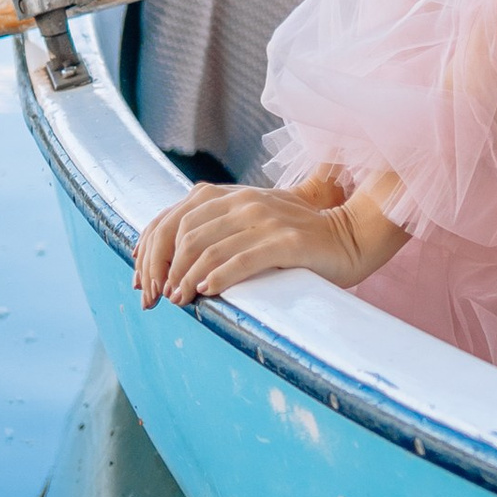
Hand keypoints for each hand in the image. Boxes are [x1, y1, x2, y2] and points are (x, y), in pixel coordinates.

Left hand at [135, 169, 404, 310]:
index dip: (149, 250)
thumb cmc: (300, 238)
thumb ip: (218, 227)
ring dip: (184, 278)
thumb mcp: (254, 222)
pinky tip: (206, 292)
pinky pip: (242, 259)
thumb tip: (172, 257)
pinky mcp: (288, 241)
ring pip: (207, 248)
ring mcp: (267, 220)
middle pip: (183, 234)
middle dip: (162, 270)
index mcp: (232, 196)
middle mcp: (246, 202)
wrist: (354, 235)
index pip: (173, 218)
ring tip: (178, 301)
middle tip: (157, 299)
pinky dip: (217, 277)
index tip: (142, 281)